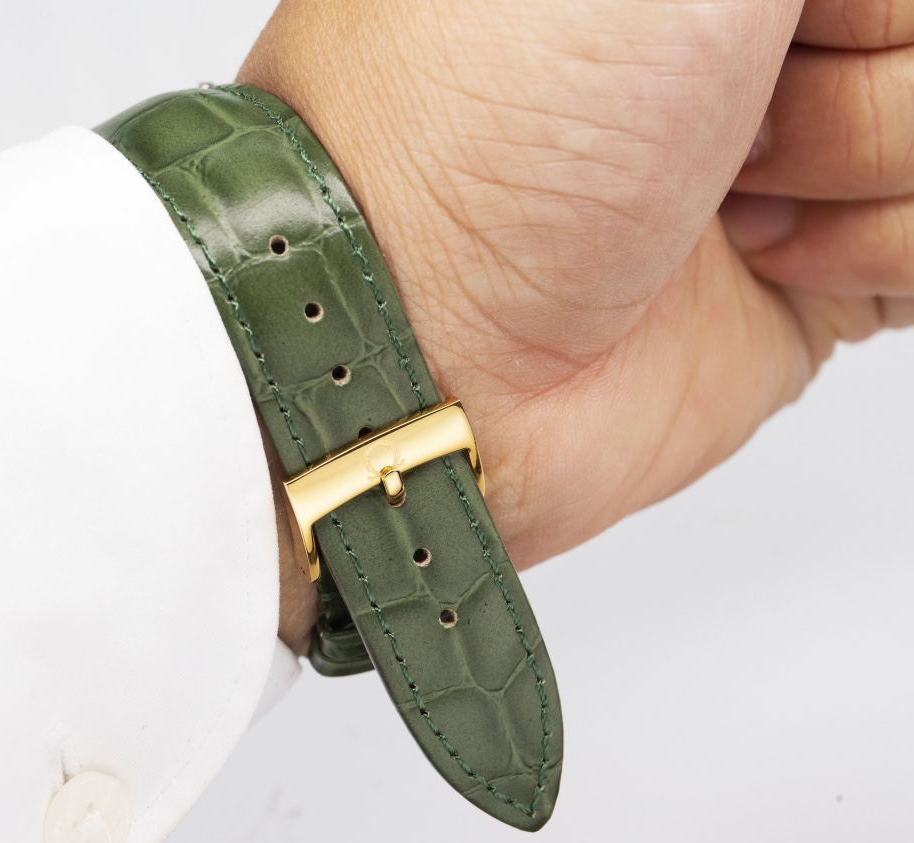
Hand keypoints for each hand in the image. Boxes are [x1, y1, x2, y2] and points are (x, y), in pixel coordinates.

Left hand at [239, 0, 910, 650]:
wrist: (433, 350)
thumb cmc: (489, 129)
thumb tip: (840, 5)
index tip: (784, 26)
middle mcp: (744, 39)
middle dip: (863, 69)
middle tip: (740, 115)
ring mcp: (789, 154)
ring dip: (874, 161)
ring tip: (727, 200)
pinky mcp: (813, 277)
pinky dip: (888, 252)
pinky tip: (772, 262)